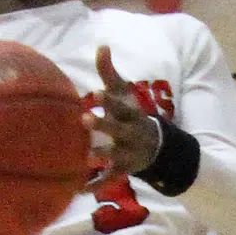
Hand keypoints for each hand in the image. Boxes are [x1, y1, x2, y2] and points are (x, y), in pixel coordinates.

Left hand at [86, 45, 160, 178]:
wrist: (156, 146)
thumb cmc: (131, 114)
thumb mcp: (124, 94)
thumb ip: (109, 72)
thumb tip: (101, 45)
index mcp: (130, 114)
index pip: (119, 106)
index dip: (108, 100)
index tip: (95, 93)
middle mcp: (130, 134)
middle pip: (117, 130)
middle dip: (103, 126)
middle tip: (84, 119)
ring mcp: (128, 153)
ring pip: (115, 155)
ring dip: (101, 155)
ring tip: (86, 157)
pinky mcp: (123, 170)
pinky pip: (108, 179)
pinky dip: (96, 185)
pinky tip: (79, 189)